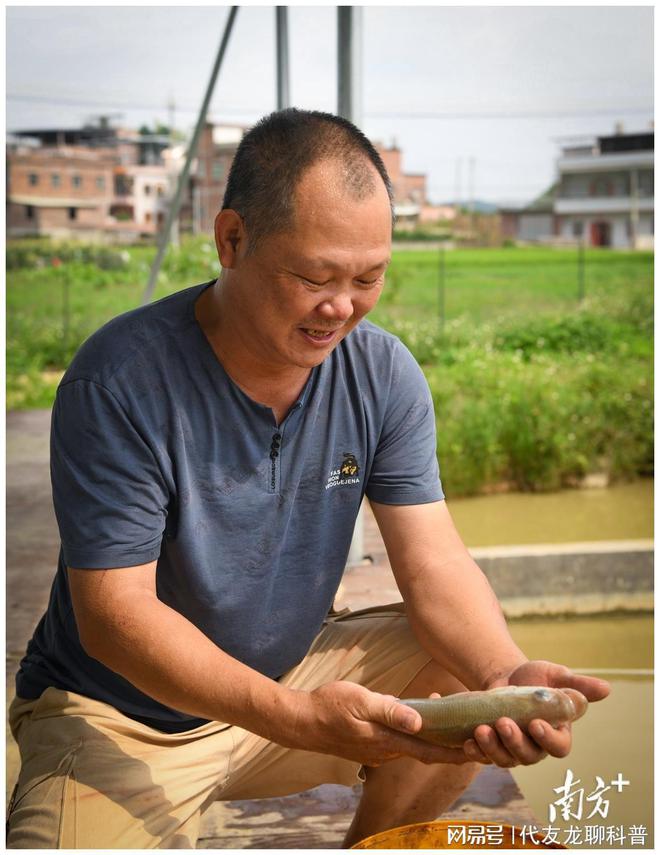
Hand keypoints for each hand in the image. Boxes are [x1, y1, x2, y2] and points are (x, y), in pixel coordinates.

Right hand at [281, 680, 473, 766]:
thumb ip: (390, 710)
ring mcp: (377, 750)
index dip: (454, 753)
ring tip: (452, 722)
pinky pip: (399, 742)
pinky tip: (418, 720)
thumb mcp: (360, 700)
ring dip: (432, 738)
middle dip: (449, 745)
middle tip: (472, 732)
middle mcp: (386, 750)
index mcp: (387, 740)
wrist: (301, 721)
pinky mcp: (369, 745)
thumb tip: (419, 721)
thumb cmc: (329, 706)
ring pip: (412, 746)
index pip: (429, 751)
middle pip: (425, 750)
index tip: (476, 751)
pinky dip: (415, 735)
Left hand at [463, 660, 610, 767]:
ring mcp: (512, 750)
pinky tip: (468, 741)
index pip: (558, 747)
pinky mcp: (492, 748)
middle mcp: (536, 747)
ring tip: (481, 729)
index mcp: (557, 733)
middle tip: (503, 723)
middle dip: (515, 742)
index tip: (535, 723)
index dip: (548, 739)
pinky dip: (476, 751)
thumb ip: (578, 685)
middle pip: (529, 756)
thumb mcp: (556, 676)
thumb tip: (606, 688)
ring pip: (505, 759)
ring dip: (492, 748)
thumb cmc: (536, 678)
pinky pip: (484, 757)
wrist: (507, 677)